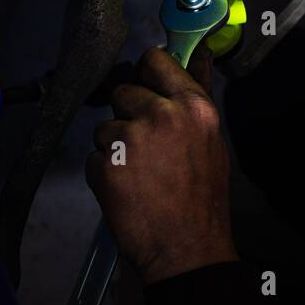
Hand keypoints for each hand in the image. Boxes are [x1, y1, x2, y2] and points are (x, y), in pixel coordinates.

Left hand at [87, 45, 237, 285]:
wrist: (186, 250)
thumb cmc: (202, 198)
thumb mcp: (211, 141)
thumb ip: (197, 96)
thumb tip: (201, 55)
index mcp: (192, 107)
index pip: (154, 61)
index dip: (146, 74)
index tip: (144, 87)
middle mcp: (160, 115)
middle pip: (123, 92)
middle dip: (127, 115)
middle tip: (145, 146)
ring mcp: (129, 140)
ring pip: (104, 127)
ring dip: (113, 147)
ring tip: (139, 175)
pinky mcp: (104, 166)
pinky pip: (93, 157)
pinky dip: (103, 173)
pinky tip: (126, 190)